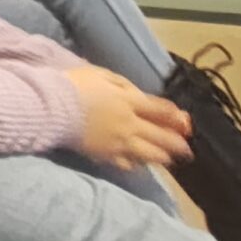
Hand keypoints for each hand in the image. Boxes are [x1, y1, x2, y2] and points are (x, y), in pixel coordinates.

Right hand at [68, 67, 190, 170]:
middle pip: (161, 135)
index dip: (176, 117)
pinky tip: (140, 166)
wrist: (53, 107)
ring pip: (149, 153)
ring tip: (170, 160)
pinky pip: (128, 164)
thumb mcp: (102, 75)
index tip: (186, 123)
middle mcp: (130, 124)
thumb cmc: (75, 85)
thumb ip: (124, 85)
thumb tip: (138, 94)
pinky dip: (137, 165)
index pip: (160, 110)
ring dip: (162, 156)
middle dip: (177, 143)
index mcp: (130, 101)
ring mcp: (120, 143)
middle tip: (187, 149)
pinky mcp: (107, 156)